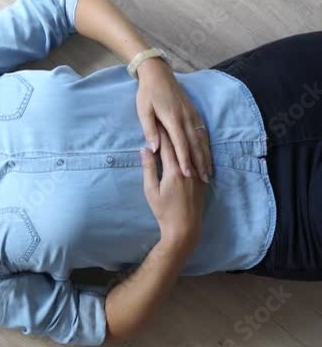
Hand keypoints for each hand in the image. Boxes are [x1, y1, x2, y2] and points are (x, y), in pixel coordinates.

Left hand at [135, 59, 211, 182]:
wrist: (159, 74)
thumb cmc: (147, 94)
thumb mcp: (143, 111)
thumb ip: (149, 129)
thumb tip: (154, 149)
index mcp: (173, 118)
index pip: (180, 144)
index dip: (185, 160)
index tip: (188, 175)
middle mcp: (186, 118)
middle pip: (195, 144)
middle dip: (200, 163)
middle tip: (203, 180)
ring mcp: (193, 115)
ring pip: (202, 139)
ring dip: (206, 156)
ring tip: (208, 172)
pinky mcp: (195, 113)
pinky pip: (203, 132)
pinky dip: (206, 145)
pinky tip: (208, 155)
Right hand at [140, 126, 206, 247]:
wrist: (185, 228)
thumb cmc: (163, 210)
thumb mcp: (150, 190)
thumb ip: (149, 168)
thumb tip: (145, 149)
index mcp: (174, 170)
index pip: (167, 145)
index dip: (161, 131)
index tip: (157, 119)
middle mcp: (189, 169)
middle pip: (180, 145)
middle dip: (172, 131)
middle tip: (166, 118)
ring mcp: (198, 174)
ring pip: (191, 151)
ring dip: (183, 139)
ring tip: (177, 127)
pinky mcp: (202, 180)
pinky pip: (198, 160)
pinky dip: (192, 150)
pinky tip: (189, 145)